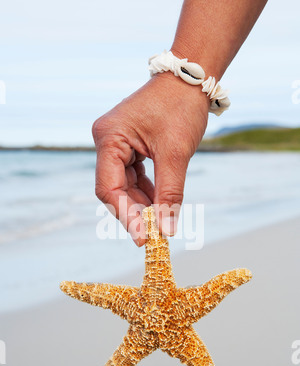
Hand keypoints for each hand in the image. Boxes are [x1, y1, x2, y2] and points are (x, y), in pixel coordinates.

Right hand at [92, 71, 208, 245]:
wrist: (190, 79)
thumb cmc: (181, 107)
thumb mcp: (176, 154)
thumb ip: (169, 193)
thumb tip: (166, 230)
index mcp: (109, 138)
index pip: (108, 187)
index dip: (125, 216)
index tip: (143, 238)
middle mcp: (107, 140)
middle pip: (114, 188)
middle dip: (134, 212)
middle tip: (153, 235)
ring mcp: (116, 142)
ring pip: (124, 184)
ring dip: (141, 203)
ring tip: (159, 222)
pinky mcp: (128, 144)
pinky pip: (133, 175)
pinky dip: (146, 191)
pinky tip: (159, 204)